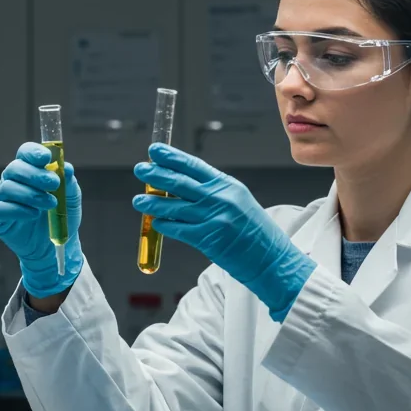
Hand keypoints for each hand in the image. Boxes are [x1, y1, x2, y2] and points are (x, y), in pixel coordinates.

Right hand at [0, 142, 83, 297]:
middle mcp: (12, 181)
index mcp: (28, 170)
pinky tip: (34, 215)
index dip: (33, 152)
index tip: (47, 157)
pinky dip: (19, 210)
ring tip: (50, 204)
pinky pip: (1, 208)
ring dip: (31, 195)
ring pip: (8, 187)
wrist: (53, 246)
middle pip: (15, 168)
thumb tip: (67, 169)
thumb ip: (69, 183)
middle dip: (35, 174)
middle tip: (54, 184)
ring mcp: (1, 198)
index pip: (24, 153)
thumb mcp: (70, 199)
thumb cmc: (58, 217)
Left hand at [132, 143, 315, 320]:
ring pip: (174, 206)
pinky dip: (164, 225)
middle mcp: (220, 198)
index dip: (172, 157)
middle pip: (180, 182)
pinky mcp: (208, 238)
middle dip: (157, 175)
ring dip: (153, 203)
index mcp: (228, 185)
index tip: (156, 151)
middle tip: (141, 169)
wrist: (271, 259)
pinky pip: (178, 229)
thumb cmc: (255, 233)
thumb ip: (213, 193)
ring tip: (139, 200)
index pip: (194, 166)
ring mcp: (214, 218)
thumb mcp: (238, 202)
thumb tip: (180, 188)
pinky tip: (155, 223)